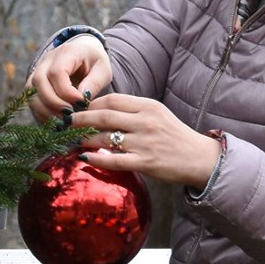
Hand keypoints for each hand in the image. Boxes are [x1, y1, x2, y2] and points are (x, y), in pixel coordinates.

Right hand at [27, 34, 112, 123]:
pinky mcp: (35, 83)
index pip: (57, 72)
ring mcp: (38, 70)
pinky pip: (31, 99)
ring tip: (63, 121)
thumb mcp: (103, 70)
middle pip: (39, 81)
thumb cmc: (95, 62)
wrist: (84, 53)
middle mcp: (47, 60)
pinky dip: (41, 112)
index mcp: (67, 52)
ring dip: (44, 109)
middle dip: (53, 102)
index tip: (81, 103)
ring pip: (30, 91)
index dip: (66, 91)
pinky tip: (56, 121)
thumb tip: (81, 99)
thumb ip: (94, 83)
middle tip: (70, 115)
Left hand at [70, 93, 221, 188]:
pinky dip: (96, 158)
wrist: (199, 158)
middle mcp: (145, 122)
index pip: (112, 100)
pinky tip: (84, 157)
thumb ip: (132, 110)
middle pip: (104, 116)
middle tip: (65, 122)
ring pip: (105, 137)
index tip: (78, 109)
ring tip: (73, 140)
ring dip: (85, 138)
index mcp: (148, 106)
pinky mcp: (145, 163)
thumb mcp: (156, 114)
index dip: (90, 104)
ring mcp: (145, 143)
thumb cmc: (173, 135)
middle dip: (80, 119)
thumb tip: (101, 109)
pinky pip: (114, 160)